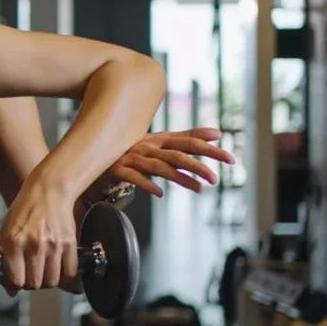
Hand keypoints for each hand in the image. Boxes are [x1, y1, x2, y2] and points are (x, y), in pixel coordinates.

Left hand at [0, 177, 78, 293]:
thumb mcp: (6, 230)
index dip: (15, 285)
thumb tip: (9, 288)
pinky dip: (65, 275)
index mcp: (14, 241)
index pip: (16, 280)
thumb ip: (4, 259)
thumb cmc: (26, 208)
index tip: (16, 281)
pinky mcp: (70, 244)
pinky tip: (58, 267)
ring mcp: (54, 245)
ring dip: (48, 280)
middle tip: (31, 274)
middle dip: (32, 283)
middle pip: (35, 284)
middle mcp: (34, 244)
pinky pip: (70, 273)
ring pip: (52, 281)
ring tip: (44, 270)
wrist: (48, 190)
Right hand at [101, 127, 235, 197]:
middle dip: (198, 165)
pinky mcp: (118, 169)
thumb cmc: (133, 148)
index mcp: (160, 139)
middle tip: (216, 178)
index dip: (209, 149)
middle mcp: (148, 146)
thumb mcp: (161, 141)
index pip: (188, 142)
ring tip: (198, 188)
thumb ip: (188, 137)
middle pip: (177, 154)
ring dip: (179, 177)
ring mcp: (133, 157)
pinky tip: (159, 193)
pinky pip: (133, 176)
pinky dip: (146, 184)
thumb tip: (218, 133)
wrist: (96, 151)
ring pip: (159, 166)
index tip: (230, 159)